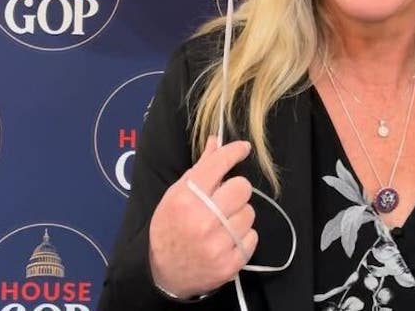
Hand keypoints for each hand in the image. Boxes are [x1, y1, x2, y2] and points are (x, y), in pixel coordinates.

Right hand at [148, 136, 258, 298]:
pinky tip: (226, 240)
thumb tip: (216, 141)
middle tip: (225, 198)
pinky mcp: (230, 263)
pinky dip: (242, 236)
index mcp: (186, 199)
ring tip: (222, 223)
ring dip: (239, 215)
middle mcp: (203, 220)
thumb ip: (199, 169)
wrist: (162, 273)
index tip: (243, 148)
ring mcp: (218, 244)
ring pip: (249, 213)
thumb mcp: (175, 196)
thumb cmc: (169, 228)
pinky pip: (252, 236)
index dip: (234, 152)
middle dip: (236, 190)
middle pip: (242, 187)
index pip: (219, 165)